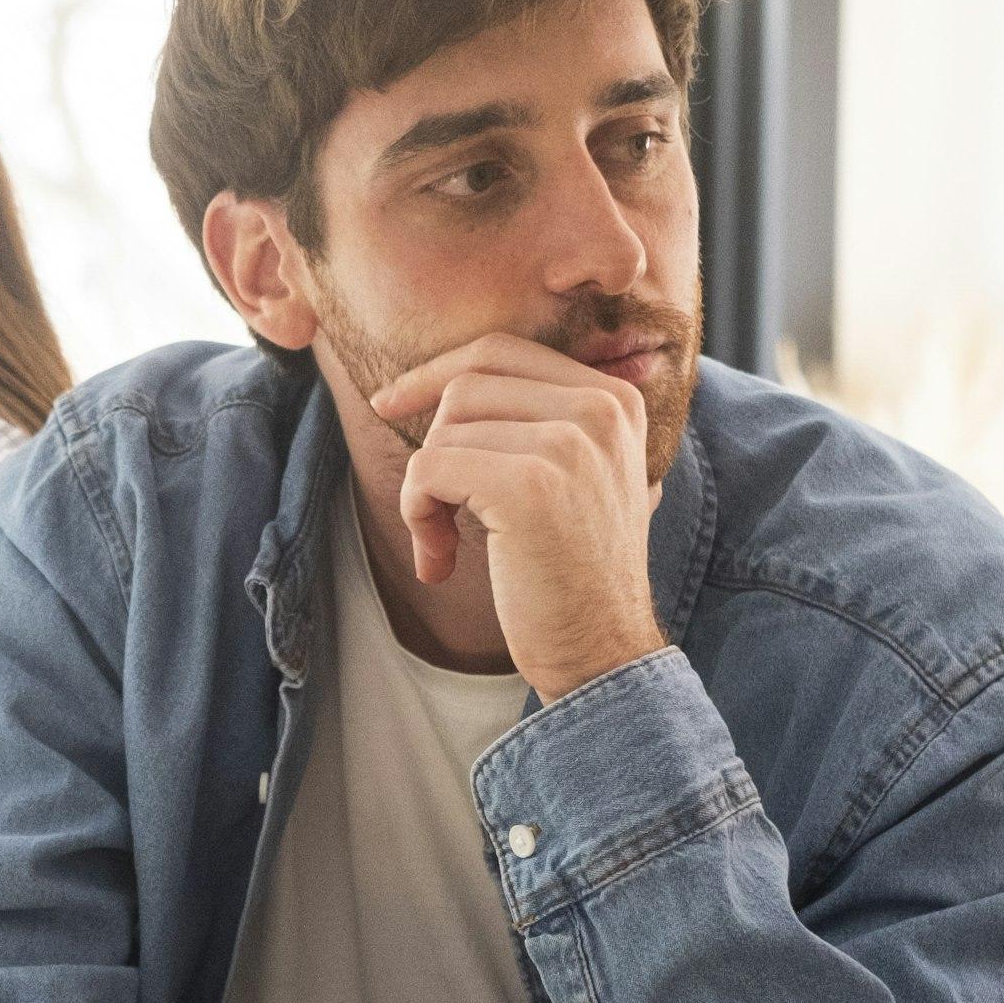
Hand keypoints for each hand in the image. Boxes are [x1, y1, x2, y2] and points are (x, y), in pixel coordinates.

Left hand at [370, 333, 668, 702]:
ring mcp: (571, 443)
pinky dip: (416, 513)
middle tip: (434, 513)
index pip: (500, 351)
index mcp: (614, 398)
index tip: (389, 404)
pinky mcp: (532, 485)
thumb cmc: (570, 574)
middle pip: (466, 386)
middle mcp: (601, 409)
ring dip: (424, 493)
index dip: (435, 373)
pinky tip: (441, 560)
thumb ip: (534, 421)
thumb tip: (440, 380)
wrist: (603, 651)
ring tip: (447, 546)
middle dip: (433, 447)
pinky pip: (430, 468)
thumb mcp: (573, 477)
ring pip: (444, 430)